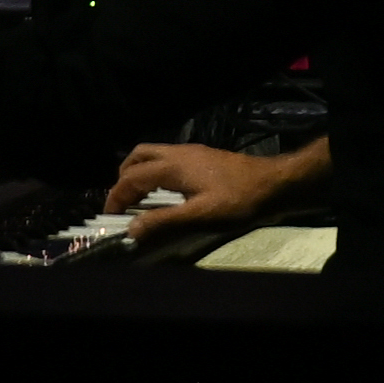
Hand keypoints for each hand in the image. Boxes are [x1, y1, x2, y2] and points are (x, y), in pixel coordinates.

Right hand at [104, 139, 314, 249]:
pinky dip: (156, 173)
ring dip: (140, 174)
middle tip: (123, 204)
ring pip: (153, 155)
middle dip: (124, 178)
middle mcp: (178, 153)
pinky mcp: (203, 157)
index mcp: (172, 166)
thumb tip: (131, 229)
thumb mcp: (200, 216)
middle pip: (138, 157)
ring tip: (141, 200)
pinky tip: (167, 194)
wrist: (274, 183)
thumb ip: (164, 222)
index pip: (130, 178)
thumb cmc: (238, 200)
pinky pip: (168, 159)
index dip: (115, 197)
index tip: (109, 217)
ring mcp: (192, 153)